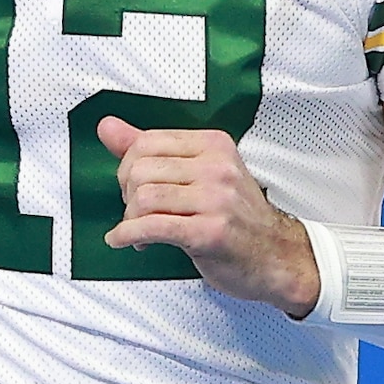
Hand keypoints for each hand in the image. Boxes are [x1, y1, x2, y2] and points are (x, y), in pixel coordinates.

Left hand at [101, 119, 315, 315]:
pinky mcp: (209, 232)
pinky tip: (127, 243)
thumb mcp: (200, 174)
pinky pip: (151, 227)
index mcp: (213, 145)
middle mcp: (216, 167)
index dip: (128, 167)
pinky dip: (128, 236)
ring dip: (130, 220)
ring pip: (143, 198)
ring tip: (139, 232)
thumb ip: (152, 149)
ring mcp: (215, 199)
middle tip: (137, 214)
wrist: (277, 256)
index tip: (134, 188)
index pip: (147, 141)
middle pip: (140, 169)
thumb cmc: (237, 218)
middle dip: (127, 196)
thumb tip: (107, 126)